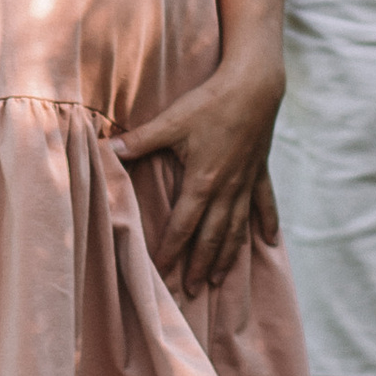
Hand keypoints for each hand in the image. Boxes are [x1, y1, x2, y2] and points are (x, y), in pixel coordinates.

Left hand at [116, 59, 283, 294]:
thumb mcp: (171, 121)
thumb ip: (139, 141)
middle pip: (211, 236)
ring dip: (227, 255)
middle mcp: (226, 190)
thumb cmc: (210, 102)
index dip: (172, 251)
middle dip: (200, 265)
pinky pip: (265, 205)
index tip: (163, 272)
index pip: (183, 226)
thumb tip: (106, 149)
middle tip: (192, 290)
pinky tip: (269, 244)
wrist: (254, 86)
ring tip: (219, 278)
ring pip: (237, 228)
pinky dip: (267, 225)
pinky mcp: (261, 172)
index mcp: (202, 182)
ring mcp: (246, 183)